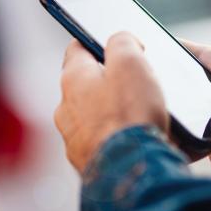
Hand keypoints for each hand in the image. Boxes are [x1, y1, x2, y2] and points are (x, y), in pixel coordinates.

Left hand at [55, 32, 167, 173]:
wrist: (131, 170)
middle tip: (138, 83)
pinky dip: (119, 139)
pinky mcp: (90, 162)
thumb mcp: (132, 62)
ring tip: (143, 116)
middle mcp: (67, 109)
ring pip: (96, 116)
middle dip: (111, 82)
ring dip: (115, 113)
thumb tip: (122, 40)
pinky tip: (139, 140)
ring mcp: (76, 139)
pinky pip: (105, 142)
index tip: (118, 45)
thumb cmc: (131, 116)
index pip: (78, 48)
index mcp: (73, 79)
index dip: (100, 42)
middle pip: (88, 85)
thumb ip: (123, 42)